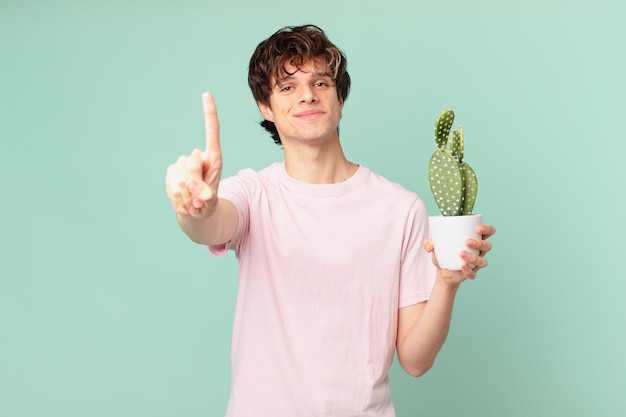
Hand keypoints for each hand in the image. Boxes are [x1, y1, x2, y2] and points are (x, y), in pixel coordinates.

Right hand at [166, 92, 221, 217]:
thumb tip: (194, 188)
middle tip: (200, 198)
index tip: (207, 94)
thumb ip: (205, 194)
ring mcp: (181, 163)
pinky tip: (184, 201)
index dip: (209, 113)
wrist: (195, 212)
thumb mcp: (210, 200)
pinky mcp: (171, 171)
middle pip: (191, 163)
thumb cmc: (207, 202)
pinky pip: (172, 184)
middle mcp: (197, 156)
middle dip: (195, 184)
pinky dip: (179, 197)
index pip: (212, 132)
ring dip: (188, 194)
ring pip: (180, 176)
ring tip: (194, 202)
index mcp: (213, 157)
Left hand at [423, 224, 495, 283]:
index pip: (488, 232)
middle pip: (487, 246)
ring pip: (483, 261)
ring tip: (461, 254)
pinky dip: (468, 270)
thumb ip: (428, 242)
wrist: (442, 270)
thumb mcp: (434, 245)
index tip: (477, 228)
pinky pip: (473, 273)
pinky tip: (462, 266)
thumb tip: (429, 245)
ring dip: (473, 257)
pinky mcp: (471, 273)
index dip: (487, 229)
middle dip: (479, 243)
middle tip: (467, 241)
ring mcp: (476, 263)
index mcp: (475, 238)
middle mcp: (479, 251)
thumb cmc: (443, 252)